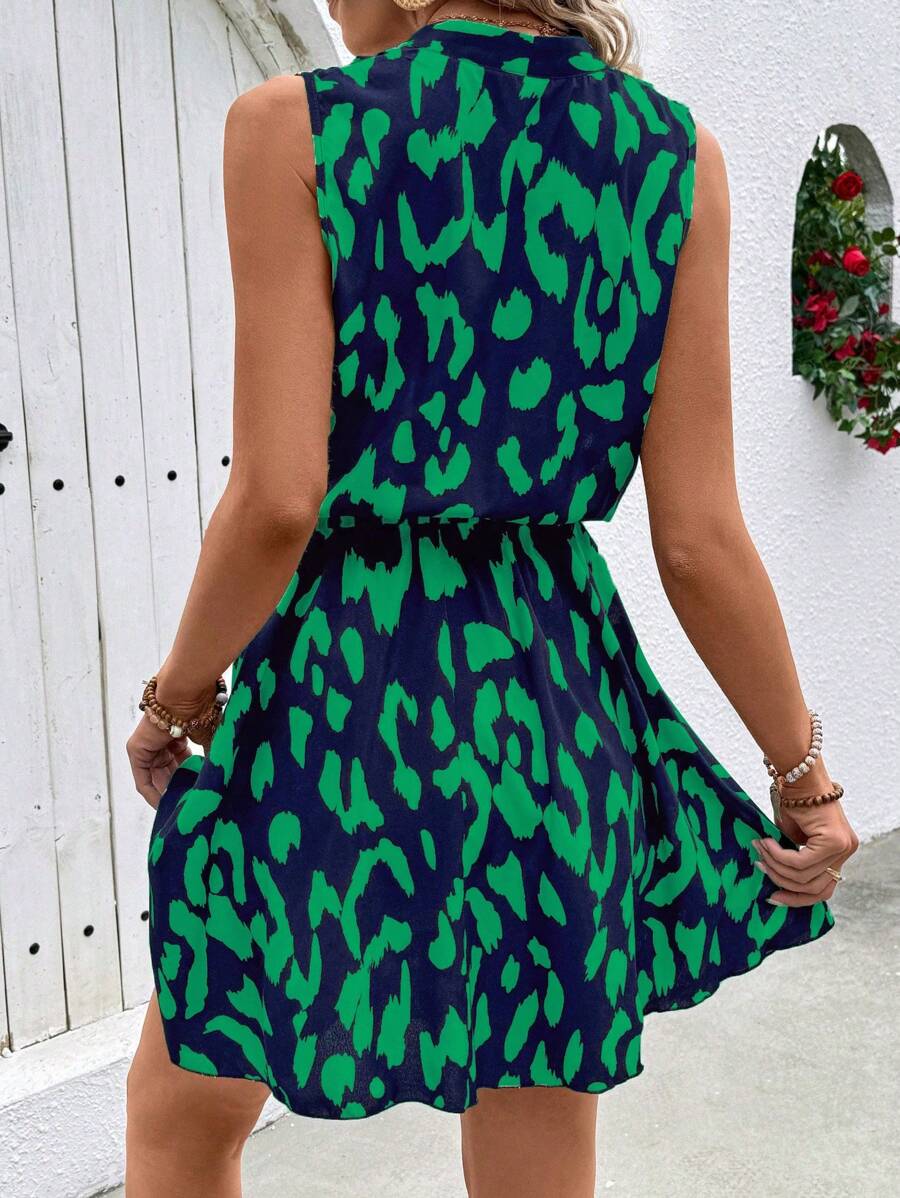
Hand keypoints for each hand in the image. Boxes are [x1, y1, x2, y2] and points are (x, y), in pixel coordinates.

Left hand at [127, 671, 217, 807]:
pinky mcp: (137, 749)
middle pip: (169, 772)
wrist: (186, 694)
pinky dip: (153, 793)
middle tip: (189, 808)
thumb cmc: (202, 711)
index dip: (190, 780)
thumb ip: (210, 758)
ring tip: (181, 811)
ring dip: (168, 795)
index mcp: (177, 734)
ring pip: (157, 778)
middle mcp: (161, 740)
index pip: (182, 763)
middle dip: (179, 790)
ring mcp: (147, 745)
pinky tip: (166, 807)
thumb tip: (220, 778)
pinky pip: (143, 779)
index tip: (199, 796)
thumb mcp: (210, 740)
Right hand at [753, 788, 858, 906]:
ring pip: (804, 876)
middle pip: (815, 889)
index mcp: (840, 853)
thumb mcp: (793, 839)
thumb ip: (793, 861)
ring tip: (760, 849)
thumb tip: (776, 884)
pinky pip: (800, 862)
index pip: (823, 890)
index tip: (773, 897)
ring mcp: (844, 847)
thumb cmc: (793, 802)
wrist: (798, 776)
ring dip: (775, 865)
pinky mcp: (834, 841)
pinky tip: (766, 843)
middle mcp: (847, 851)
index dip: (797, 898)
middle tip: (761, 867)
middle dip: (783, 883)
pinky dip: (778, 855)